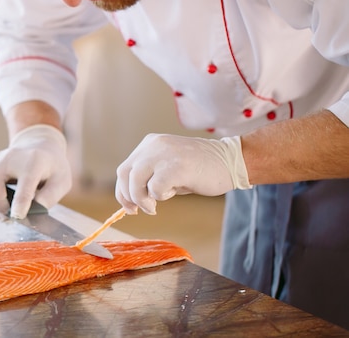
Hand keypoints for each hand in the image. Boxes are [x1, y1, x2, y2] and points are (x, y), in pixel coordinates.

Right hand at [0, 124, 71, 218]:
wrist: (39, 146)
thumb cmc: (52, 167)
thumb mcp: (62, 181)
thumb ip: (50, 196)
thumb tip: (33, 210)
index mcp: (34, 161)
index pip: (25, 180)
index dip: (20, 201)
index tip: (18, 217)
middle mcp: (11, 157)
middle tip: (7, 218)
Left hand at [115, 134, 250, 214]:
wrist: (231, 161)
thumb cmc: (201, 168)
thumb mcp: (169, 167)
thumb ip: (151, 177)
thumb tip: (133, 199)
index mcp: (150, 144)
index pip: (124, 169)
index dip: (123, 191)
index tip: (130, 206)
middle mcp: (154, 145)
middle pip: (124, 174)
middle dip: (129, 197)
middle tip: (140, 210)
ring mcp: (164, 154)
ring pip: (136, 181)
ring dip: (142, 199)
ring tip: (156, 206)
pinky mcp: (176, 166)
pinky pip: (155, 187)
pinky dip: (159, 196)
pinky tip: (172, 194)